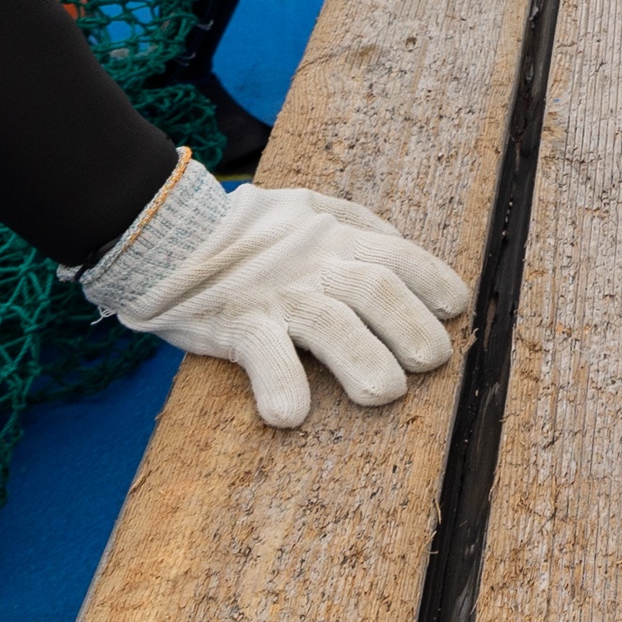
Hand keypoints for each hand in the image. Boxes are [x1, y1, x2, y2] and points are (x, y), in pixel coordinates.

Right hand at [75, 160, 471, 427]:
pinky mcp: (237, 322)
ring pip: (328, 323)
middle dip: (409, 325)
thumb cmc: (245, 230)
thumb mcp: (305, 207)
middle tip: (432, 361)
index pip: (397, 254)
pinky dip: (278, 382)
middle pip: (374, 290)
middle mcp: (313, 263)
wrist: (166, 232)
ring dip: (361, 359)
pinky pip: (262, 353)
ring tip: (385, 393)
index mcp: (336, 236)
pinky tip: (289, 414)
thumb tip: (398, 240)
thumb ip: (354, 222)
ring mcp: (276, 293)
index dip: (431, 281)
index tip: (455, 308)